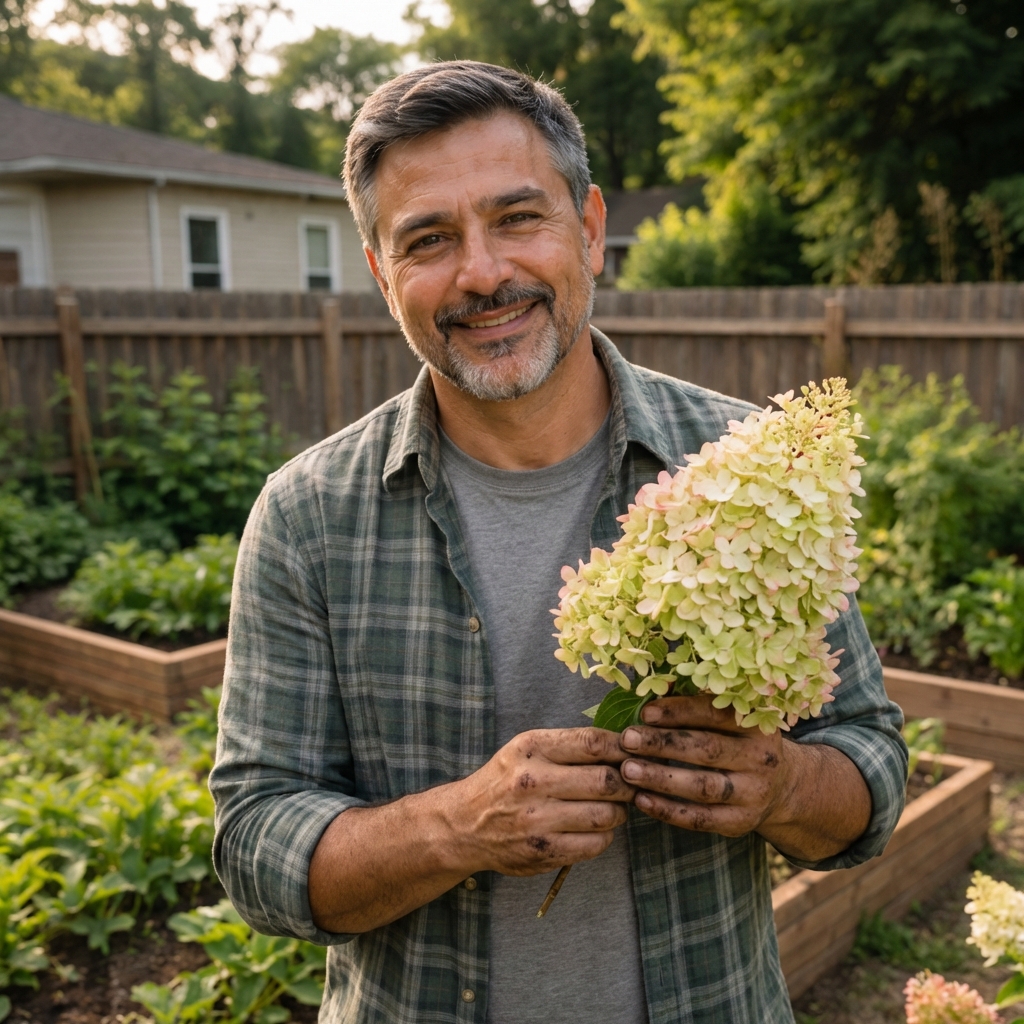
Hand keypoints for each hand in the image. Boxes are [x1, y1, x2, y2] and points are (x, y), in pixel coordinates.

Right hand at [450, 727, 634, 876]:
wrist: (465, 824)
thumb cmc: (506, 781)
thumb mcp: (526, 749)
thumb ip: (569, 745)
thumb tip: (624, 744)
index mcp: (530, 748)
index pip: (592, 742)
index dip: (622, 748)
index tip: (632, 753)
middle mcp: (533, 782)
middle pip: (606, 780)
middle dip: (627, 783)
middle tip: (629, 784)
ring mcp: (537, 820)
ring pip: (606, 814)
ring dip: (619, 811)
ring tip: (612, 806)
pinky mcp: (543, 852)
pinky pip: (596, 844)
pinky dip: (605, 835)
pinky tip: (595, 828)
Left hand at [618, 695, 793, 837]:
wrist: (780, 788)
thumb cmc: (737, 742)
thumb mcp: (730, 719)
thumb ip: (695, 702)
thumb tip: (657, 682)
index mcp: (756, 725)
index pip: (716, 714)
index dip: (679, 711)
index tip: (645, 711)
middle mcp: (760, 759)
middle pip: (707, 750)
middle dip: (663, 744)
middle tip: (627, 739)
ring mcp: (753, 794)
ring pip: (703, 787)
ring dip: (661, 778)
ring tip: (628, 770)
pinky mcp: (740, 823)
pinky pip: (701, 819)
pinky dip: (668, 810)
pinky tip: (641, 799)